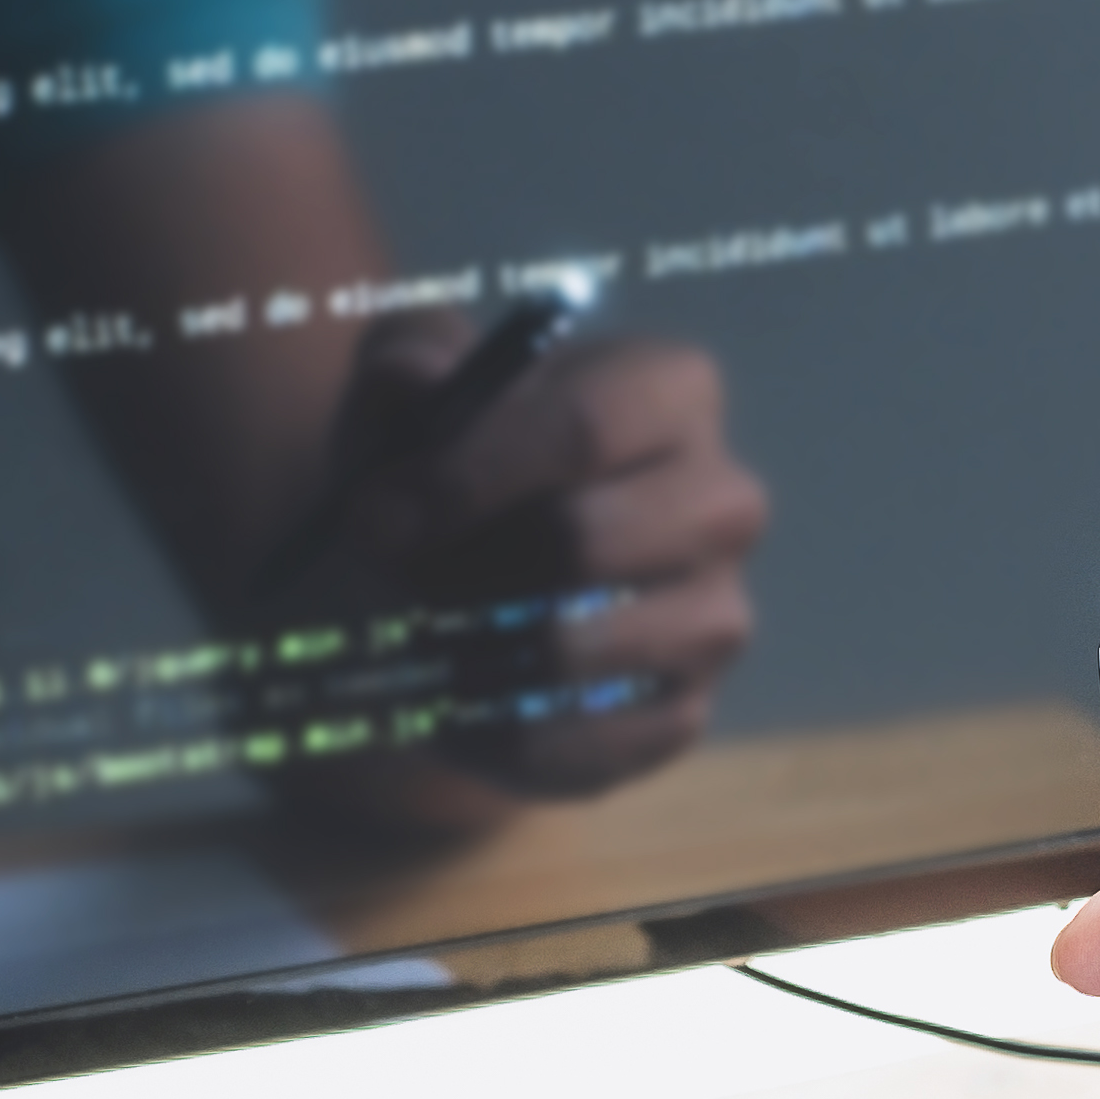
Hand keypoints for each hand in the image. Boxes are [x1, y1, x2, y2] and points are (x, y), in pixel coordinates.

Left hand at [300, 309, 769, 801]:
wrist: (464, 582)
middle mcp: (722, 502)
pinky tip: (450, 695)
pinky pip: (565, 740)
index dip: (467, 474)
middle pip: (583, 541)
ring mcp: (715, 616)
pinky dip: (478, 728)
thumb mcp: (408, 389)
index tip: (377, 513)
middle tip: (393, 574)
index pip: (585, 427)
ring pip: (572, 649)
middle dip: (459, 566)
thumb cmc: (446, 462)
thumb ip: (404, 358)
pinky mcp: (682, 716)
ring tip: (419, 630)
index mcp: (671, 392)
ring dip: (461, 649)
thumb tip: (415, 377)